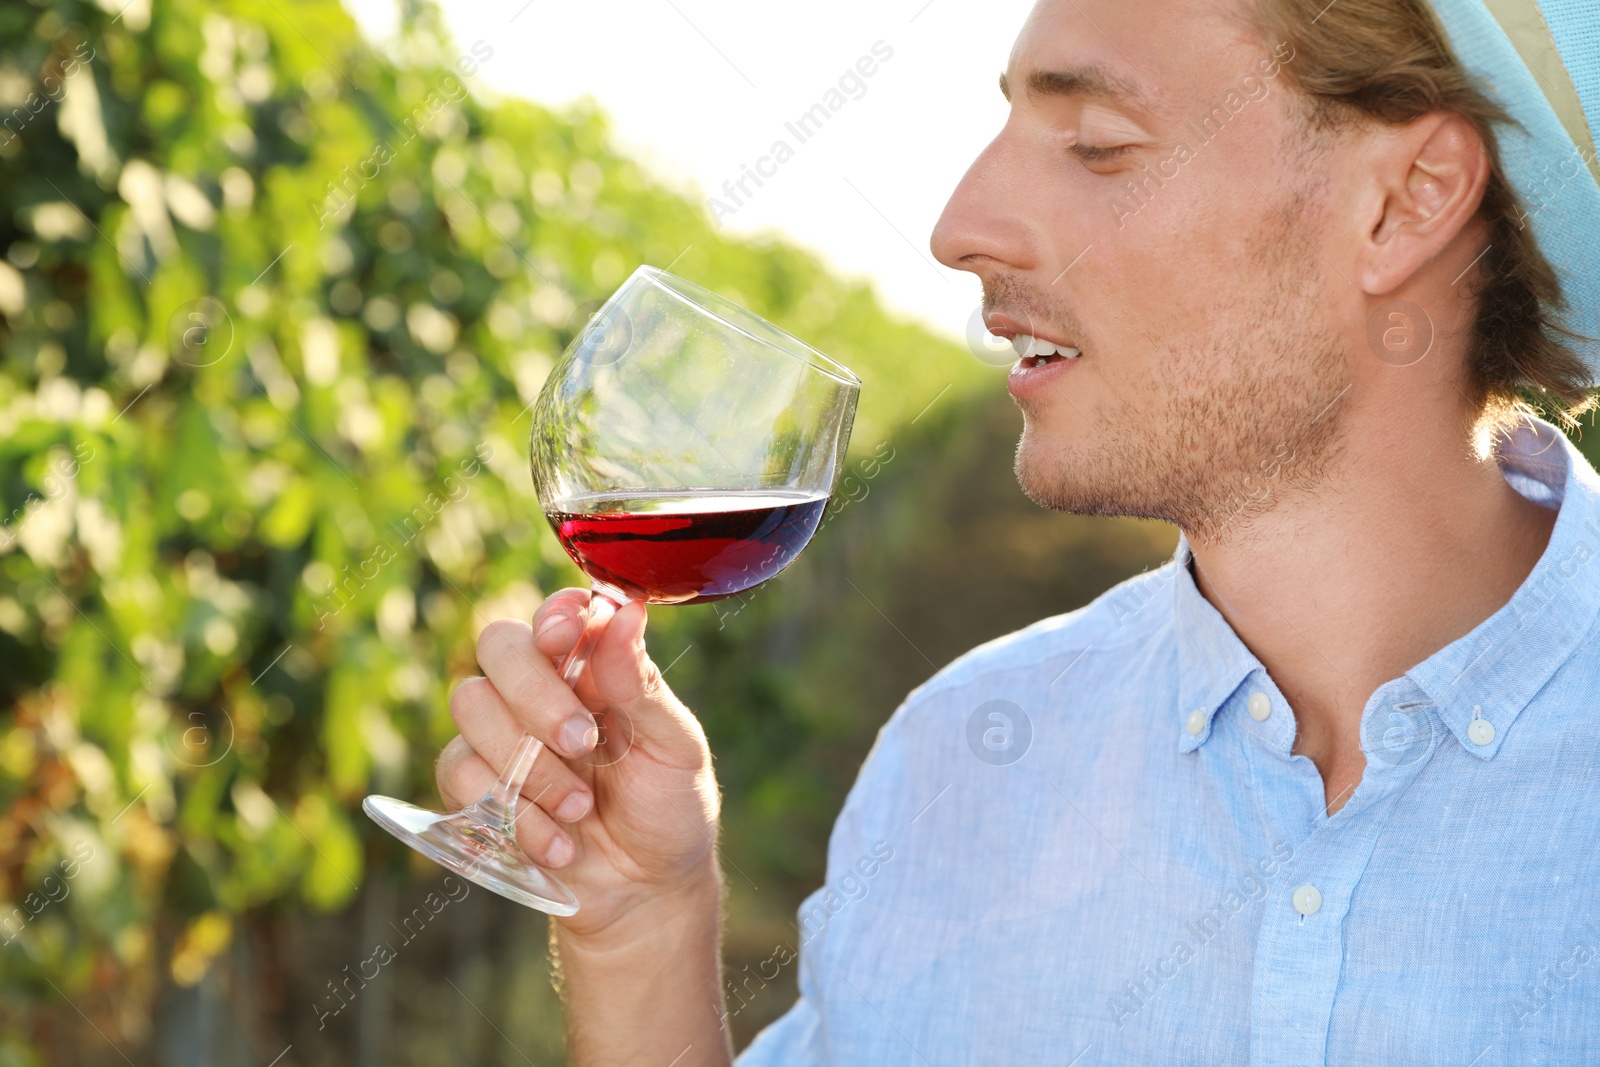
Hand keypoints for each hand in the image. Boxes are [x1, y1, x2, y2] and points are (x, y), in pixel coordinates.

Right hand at [436, 588, 719, 939]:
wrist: (645, 893)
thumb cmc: (669, 808)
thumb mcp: (675, 748)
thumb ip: (642, 685)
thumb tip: (626, 609)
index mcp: (594, 667)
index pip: (557, 614)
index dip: (553, 615)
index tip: (565, 637)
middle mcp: (541, 690)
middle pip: (498, 646)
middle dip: (535, 694)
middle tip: (583, 744)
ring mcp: (503, 736)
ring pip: (470, 704)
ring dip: (527, 763)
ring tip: (582, 809)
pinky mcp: (476, 787)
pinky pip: (460, 774)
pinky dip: (514, 814)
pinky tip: (559, 846)